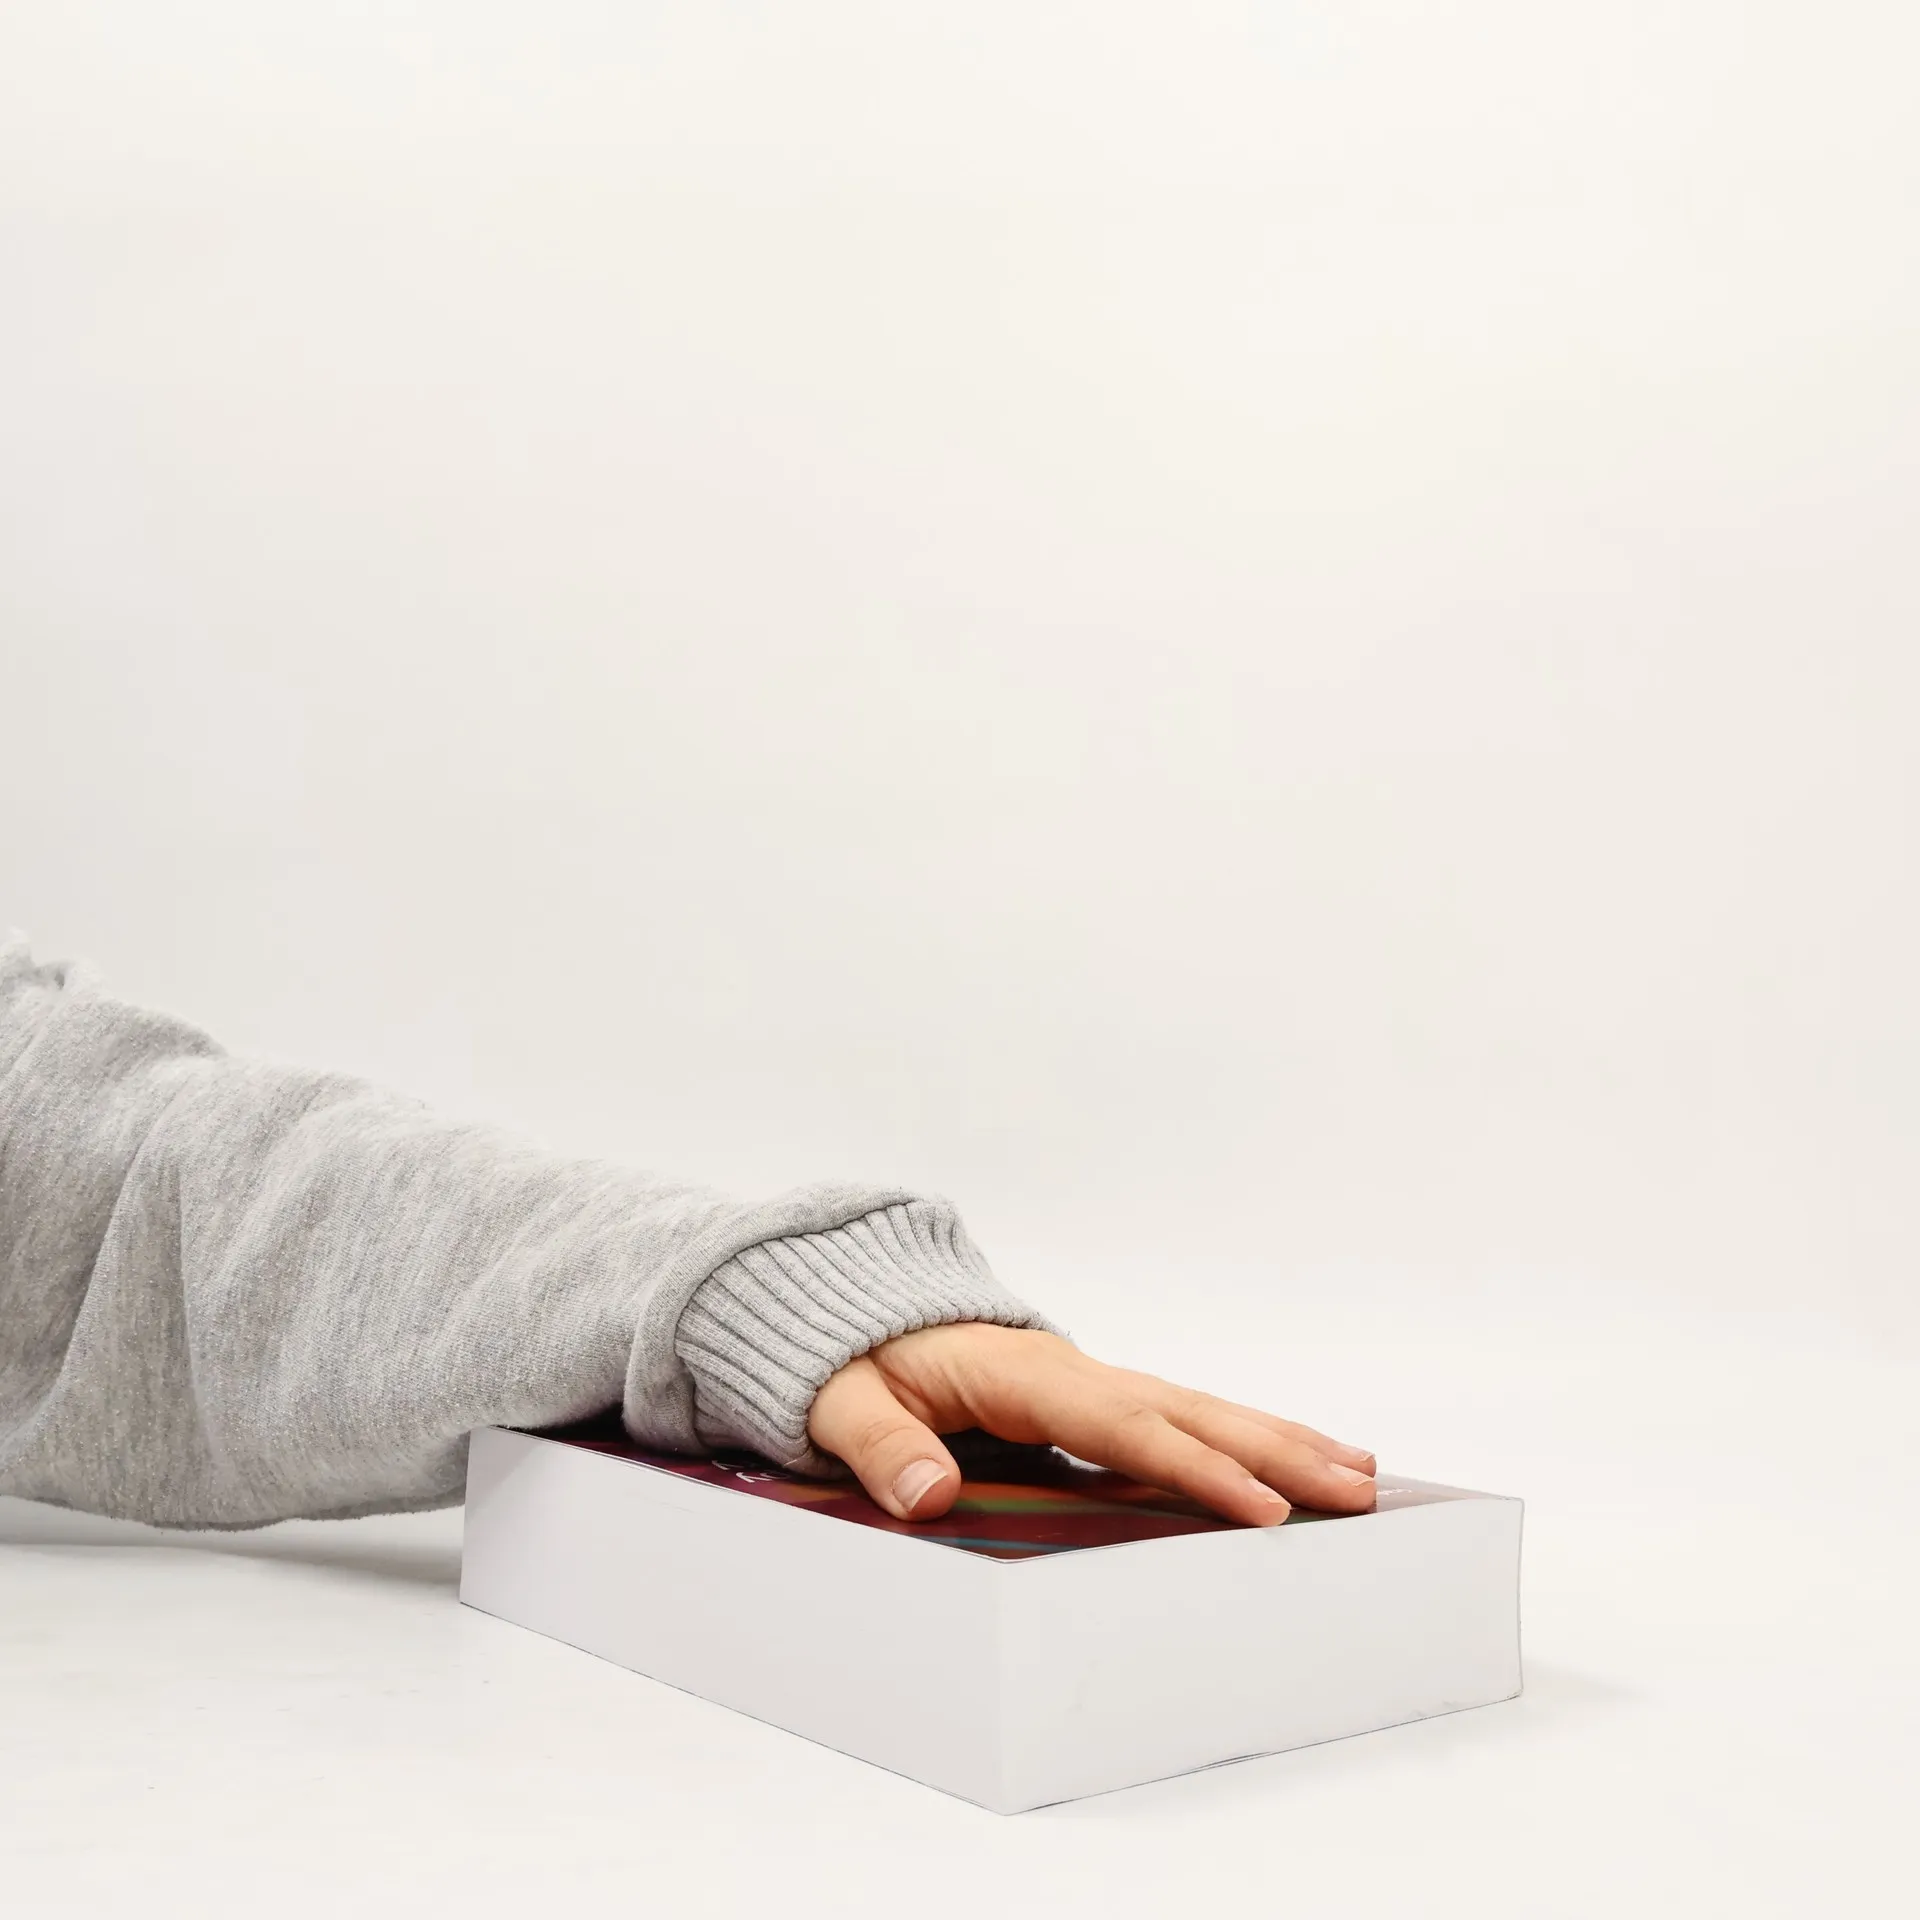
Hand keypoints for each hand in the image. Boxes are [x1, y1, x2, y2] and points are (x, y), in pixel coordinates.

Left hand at [806, 1324, 1374, 1526]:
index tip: (1260, 1508)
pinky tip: (1289, 1462)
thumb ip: (880, 1444)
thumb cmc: (840, 1358)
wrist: (841, 1307)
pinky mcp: (1086, 1400)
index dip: (1192, 1467)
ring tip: (1359, 1474)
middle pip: (1185, 1410)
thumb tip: (930, 1495)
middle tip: (1357, 1489)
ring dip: (1276, 1440)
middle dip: (1273, 1450)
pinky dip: (1240, 1438)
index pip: (1119, 1424)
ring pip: (1196, 1409)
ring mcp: (1083, 1382)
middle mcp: (1066, 1370)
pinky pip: (1176, 1419)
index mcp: (1017, 1371)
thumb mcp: (836, 1400)